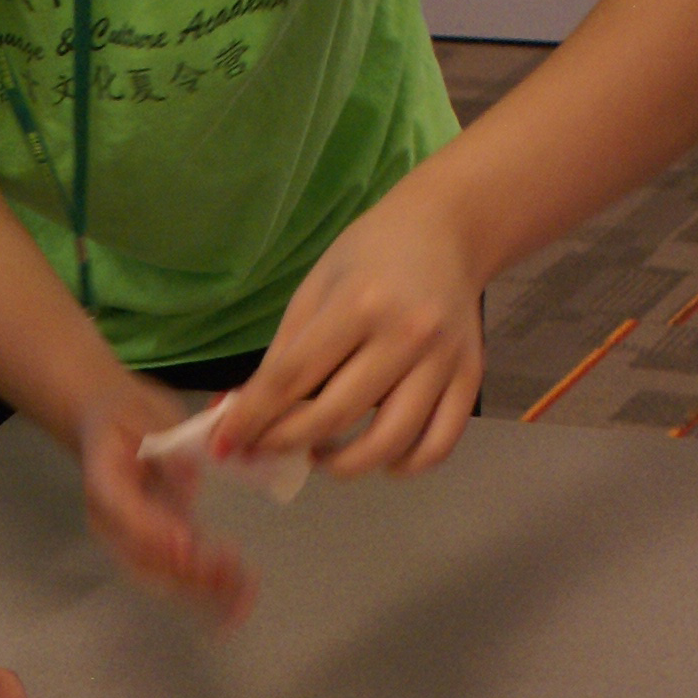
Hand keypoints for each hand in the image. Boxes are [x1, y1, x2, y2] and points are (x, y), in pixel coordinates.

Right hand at [75, 382, 254, 618]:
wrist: (110, 425)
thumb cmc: (125, 418)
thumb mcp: (142, 417)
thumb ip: (165, 449)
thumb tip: (189, 481)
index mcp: (104, 487)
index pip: (126, 516)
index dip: (154, 533)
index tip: (186, 543)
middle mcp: (116, 525)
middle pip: (146, 559)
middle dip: (189, 572)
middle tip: (227, 569)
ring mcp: (139, 541)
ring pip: (168, 575)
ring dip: (208, 589)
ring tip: (245, 592)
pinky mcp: (165, 544)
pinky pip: (185, 573)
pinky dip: (214, 587)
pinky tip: (243, 595)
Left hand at [210, 189, 483, 479]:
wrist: (446, 231)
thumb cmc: (369, 259)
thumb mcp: (315, 291)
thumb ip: (281, 358)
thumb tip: (236, 417)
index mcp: (359, 304)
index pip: (293, 378)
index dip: (253, 418)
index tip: (227, 446)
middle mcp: (406, 334)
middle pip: (336, 415)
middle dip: (289, 443)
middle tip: (271, 447)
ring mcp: (443, 360)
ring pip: (389, 442)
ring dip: (344, 465)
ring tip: (322, 455)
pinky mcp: (471, 378)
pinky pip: (438, 444)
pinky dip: (405, 465)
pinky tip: (381, 458)